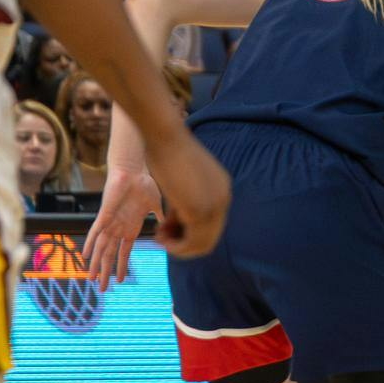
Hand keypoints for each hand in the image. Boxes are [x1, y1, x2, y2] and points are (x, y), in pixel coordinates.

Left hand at [83, 168, 161, 287]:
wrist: (134, 170)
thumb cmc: (145, 184)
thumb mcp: (155, 204)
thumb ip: (159, 215)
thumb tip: (168, 220)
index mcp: (130, 229)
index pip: (123, 253)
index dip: (121, 267)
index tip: (120, 281)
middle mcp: (119, 228)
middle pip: (109, 256)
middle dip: (105, 273)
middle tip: (101, 289)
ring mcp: (111, 222)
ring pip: (101, 248)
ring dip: (97, 265)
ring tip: (91, 279)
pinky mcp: (105, 213)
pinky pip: (95, 231)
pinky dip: (90, 243)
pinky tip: (85, 256)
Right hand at [145, 127, 230, 261]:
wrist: (163, 135)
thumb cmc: (165, 151)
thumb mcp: (180, 179)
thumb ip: (185, 199)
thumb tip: (180, 219)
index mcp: (221, 189)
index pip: (211, 223)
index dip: (188, 231)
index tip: (167, 228)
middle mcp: (224, 198)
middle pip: (209, 236)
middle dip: (184, 242)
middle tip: (162, 238)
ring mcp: (215, 206)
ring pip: (202, 243)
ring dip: (179, 247)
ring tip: (159, 238)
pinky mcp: (201, 210)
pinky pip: (193, 241)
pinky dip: (177, 247)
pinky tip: (161, 238)